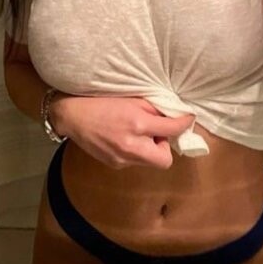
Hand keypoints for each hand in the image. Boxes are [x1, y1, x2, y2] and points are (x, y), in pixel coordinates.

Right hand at [51, 94, 194, 170]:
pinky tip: (124, 138)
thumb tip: (172, 115)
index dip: (184, 123)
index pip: (172, 130)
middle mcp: (131, 146)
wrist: (73, 115)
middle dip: (164, 146)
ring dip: (150, 149)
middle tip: (155, 131)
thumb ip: (153, 109)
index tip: (188, 118)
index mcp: (138, 124)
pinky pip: (134, 161)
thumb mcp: (132, 99)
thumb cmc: (103, 101)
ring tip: (138, 133)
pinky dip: (136, 151)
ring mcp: (122, 159)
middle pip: (164, 160)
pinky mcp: (114, 165)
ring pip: (149, 162)